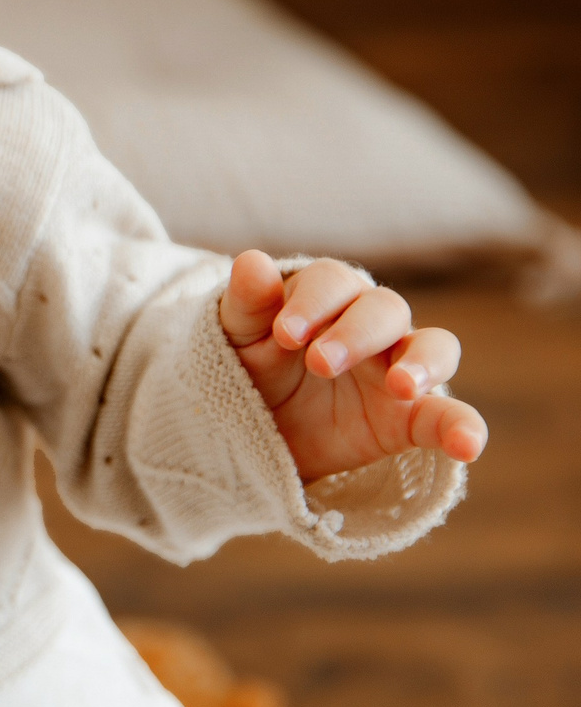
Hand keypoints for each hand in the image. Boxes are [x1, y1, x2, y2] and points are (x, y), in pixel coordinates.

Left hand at [220, 251, 484, 481]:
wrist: (261, 427)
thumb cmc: (253, 365)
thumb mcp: (238, 337)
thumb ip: (248, 302)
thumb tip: (250, 260)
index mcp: (327, 297)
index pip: (333, 282)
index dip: (313, 303)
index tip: (285, 335)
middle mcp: (371, 325)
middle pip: (385, 309)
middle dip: (356, 333)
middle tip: (320, 363)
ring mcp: (398, 368)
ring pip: (434, 347)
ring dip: (424, 363)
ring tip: (402, 386)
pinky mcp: (411, 417)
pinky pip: (449, 418)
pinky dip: (465, 429)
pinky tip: (468, 447)